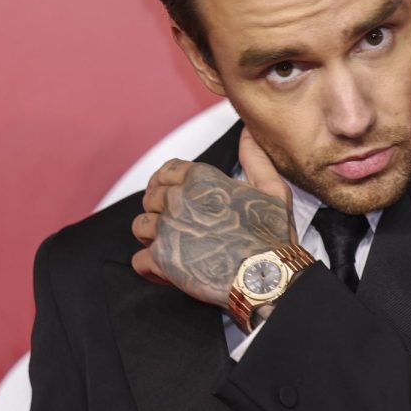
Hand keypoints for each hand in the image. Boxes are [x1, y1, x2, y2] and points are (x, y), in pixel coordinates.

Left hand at [131, 128, 296, 306]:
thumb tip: (247, 134)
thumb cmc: (272, 235)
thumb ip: (256, 159)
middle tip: (179, 226)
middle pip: (150, 199)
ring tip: (173, 247)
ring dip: (153, 238)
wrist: (267, 277)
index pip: (166, 170)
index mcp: (201, 179)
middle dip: (161, 211)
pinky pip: (138, 260)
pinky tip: (168, 271)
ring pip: (140, 227)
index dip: (166, 182)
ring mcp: (168, 230)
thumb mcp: (272, 190)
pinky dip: (150, 267)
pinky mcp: (162, 260)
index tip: (171, 194)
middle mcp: (179, 200)